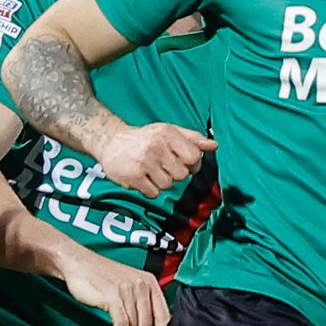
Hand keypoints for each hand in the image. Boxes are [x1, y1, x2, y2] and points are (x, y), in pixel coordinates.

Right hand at [57, 250, 171, 325]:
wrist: (79, 263)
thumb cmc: (100, 276)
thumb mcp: (127, 284)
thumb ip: (139, 301)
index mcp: (149, 282)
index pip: (163, 313)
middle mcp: (142, 285)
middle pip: (147, 323)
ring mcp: (128, 290)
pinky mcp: (114, 296)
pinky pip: (122, 325)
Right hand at [95, 121, 214, 195]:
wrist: (111, 141)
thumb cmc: (145, 138)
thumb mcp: (169, 131)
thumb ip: (193, 138)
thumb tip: (214, 145)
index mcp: (167, 133)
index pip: (194, 157)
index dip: (192, 163)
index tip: (182, 161)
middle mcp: (156, 146)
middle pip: (182, 174)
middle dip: (175, 173)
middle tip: (162, 165)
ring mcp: (144, 162)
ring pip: (168, 185)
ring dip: (161, 182)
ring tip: (151, 171)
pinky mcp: (133, 176)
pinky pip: (154, 193)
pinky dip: (150, 190)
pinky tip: (143, 178)